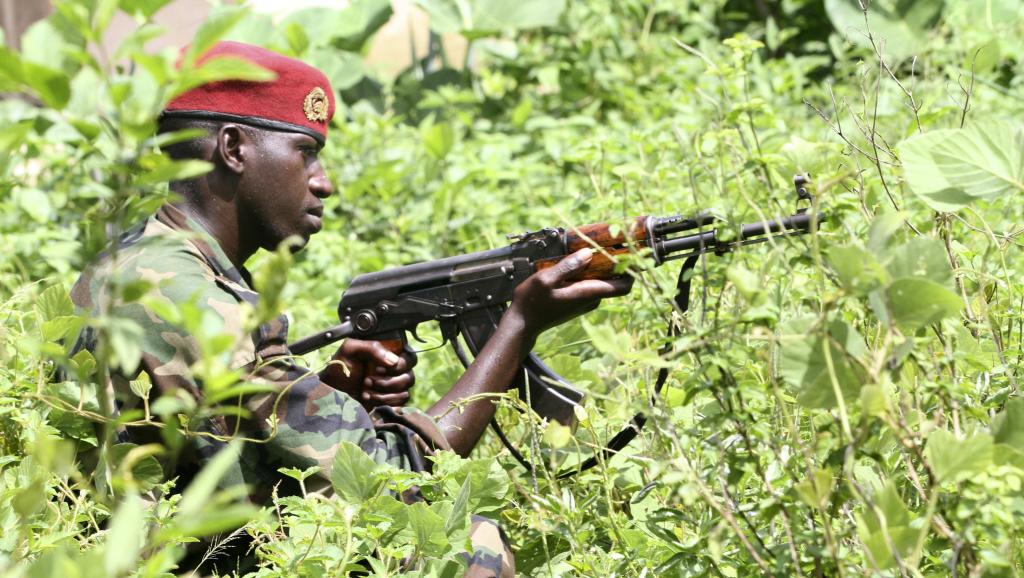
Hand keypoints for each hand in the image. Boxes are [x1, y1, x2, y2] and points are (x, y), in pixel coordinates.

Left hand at [319, 339, 417, 410]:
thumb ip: (372, 348)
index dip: (398, 365)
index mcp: (389, 353)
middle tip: (367, 380)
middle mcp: (394, 369)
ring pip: (405, 390)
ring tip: (365, 389)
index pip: (410, 357)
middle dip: (387, 381)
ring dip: (384, 392)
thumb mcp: (351, 350)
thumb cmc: (339, 368)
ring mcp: (394, 385)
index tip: (378, 369)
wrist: (330, 392)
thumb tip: (393, 360)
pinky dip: (384, 401)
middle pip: (409, 375)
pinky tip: (369, 398)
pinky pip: (401, 401)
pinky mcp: (391, 400)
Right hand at [508, 248, 633, 338]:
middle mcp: (590, 299)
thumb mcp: (545, 280)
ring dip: (600, 266)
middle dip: (614, 262)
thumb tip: (589, 253)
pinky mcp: (577, 302)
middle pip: (614, 281)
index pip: (623, 287)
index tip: (631, 253)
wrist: (522, 325)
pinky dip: (589, 272)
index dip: (632, 271)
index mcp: (587, 294)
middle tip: (609, 241)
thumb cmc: (531, 303)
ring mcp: (584, 302)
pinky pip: (590, 284)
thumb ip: (567, 266)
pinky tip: (577, 261)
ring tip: (591, 247)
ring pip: (601, 281)